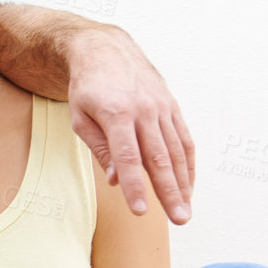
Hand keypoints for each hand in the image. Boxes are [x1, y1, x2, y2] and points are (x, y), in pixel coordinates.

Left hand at [67, 28, 194, 223]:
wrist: (105, 49)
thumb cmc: (87, 88)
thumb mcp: (80, 118)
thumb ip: (100, 150)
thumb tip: (118, 180)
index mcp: (116, 113)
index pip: (129, 158)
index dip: (135, 186)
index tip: (141, 212)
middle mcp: (144, 110)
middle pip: (160, 158)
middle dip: (170, 192)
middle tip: (180, 219)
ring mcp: (161, 107)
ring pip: (176, 151)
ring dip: (183, 183)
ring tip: (185, 210)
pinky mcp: (171, 106)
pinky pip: (184, 138)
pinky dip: (188, 164)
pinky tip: (187, 185)